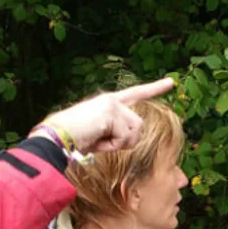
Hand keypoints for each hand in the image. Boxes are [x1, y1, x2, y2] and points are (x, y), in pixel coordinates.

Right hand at [29, 77, 174, 153]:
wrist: (57, 137)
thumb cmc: (72, 140)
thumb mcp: (99, 135)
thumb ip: (115, 132)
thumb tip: (129, 139)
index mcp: (109, 103)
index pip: (136, 94)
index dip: (154, 88)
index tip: (170, 82)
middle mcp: (112, 100)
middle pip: (138, 126)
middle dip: (125, 141)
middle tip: (102, 144)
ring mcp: (112, 104)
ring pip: (133, 132)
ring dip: (118, 144)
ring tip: (98, 141)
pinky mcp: (111, 112)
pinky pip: (123, 138)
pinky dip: (111, 146)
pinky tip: (96, 140)